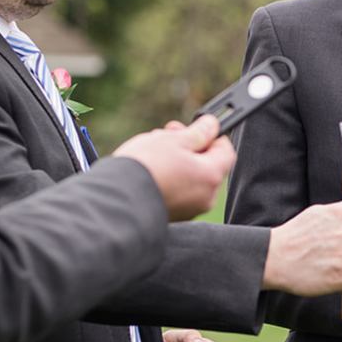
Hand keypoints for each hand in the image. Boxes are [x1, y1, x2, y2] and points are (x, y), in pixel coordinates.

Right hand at [113, 114, 234, 220]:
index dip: (213, 136)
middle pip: (207, 165)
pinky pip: (179, 192)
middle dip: (190, 146)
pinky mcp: (173, 216)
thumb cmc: (145, 167)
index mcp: (211, 176)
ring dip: (178, 160)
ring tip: (154, 150)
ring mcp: (190, 209)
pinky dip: (170, 178)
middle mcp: (206, 197)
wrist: (116, 200)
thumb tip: (212, 125)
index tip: (197, 127)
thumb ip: (198, 132)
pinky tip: (151, 169)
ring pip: (191, 177)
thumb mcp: (173, 140)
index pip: (226, 151)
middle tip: (170, 134)